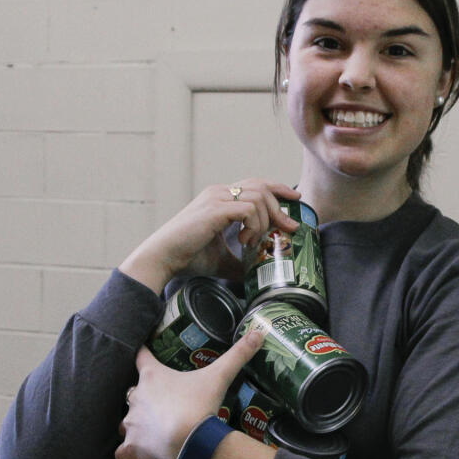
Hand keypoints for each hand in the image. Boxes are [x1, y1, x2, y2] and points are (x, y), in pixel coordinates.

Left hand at [115, 327, 266, 458]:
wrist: (188, 440)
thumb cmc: (200, 404)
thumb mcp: (220, 376)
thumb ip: (238, 354)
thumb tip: (259, 332)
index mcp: (152, 375)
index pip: (140, 356)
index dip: (141, 353)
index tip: (141, 352)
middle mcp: (136, 397)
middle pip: (132, 391)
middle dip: (142, 397)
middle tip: (158, 403)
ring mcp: (132, 423)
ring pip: (125, 421)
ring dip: (134, 423)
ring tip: (148, 428)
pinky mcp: (132, 446)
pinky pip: (122, 451)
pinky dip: (126, 452)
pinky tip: (132, 454)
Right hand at [119, 179, 299, 292]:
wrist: (163, 257)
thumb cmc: (187, 257)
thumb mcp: (222, 259)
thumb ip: (240, 261)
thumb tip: (257, 274)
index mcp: (220, 198)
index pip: (256, 184)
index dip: (278, 188)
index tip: (295, 198)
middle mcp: (219, 192)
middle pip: (262, 186)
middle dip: (280, 207)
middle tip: (289, 227)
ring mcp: (217, 197)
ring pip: (258, 197)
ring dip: (263, 221)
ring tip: (251, 241)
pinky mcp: (216, 208)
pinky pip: (249, 208)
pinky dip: (253, 225)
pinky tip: (244, 240)